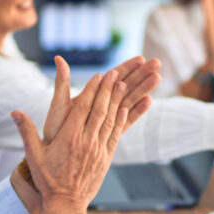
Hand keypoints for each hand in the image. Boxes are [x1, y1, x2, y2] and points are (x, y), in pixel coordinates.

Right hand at [12, 70, 128, 210]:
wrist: (65, 204)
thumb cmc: (47, 179)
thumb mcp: (33, 155)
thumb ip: (26, 131)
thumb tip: (14, 112)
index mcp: (69, 137)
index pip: (83, 107)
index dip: (92, 90)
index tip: (99, 76)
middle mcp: (86, 141)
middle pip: (100, 110)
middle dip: (108, 90)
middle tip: (115, 73)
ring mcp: (98, 150)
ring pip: (110, 120)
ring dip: (117, 101)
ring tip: (123, 85)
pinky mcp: (106, 159)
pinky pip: (115, 135)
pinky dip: (120, 121)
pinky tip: (125, 109)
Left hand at [42, 55, 160, 142]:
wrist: (56, 155)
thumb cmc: (55, 128)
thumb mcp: (59, 103)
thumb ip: (62, 82)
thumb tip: (59, 58)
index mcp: (92, 94)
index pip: (113, 76)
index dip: (127, 67)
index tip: (141, 58)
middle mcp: (102, 104)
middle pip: (126, 85)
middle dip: (141, 74)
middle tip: (157, 63)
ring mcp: (108, 118)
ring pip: (130, 100)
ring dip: (144, 88)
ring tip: (157, 78)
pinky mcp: (111, 132)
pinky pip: (127, 120)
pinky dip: (137, 111)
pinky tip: (148, 101)